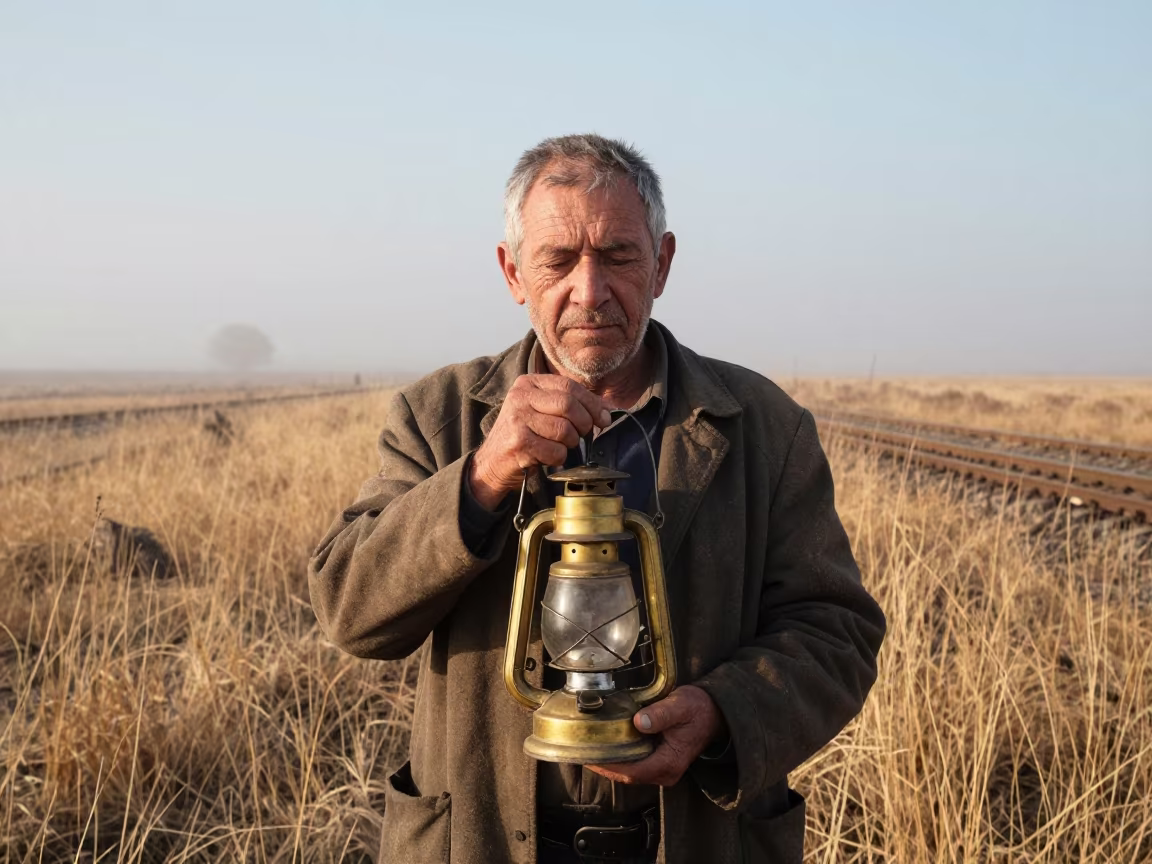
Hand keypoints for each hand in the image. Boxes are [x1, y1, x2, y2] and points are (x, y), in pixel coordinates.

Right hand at [468, 374, 610, 509]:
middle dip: (584, 423)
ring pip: (564, 429)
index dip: (592, 403)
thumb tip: (608, 408)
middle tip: (583, 435)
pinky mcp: (518, 442)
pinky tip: (548, 457)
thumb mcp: (543, 411)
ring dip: (570, 443)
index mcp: (528, 383)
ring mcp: (517, 419)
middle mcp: (519, 396)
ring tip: (561, 446)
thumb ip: (572, 404)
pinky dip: (559, 458)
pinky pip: (556, 450)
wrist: (492, 462)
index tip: (604, 418)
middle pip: (568, 405)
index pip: (569, 386)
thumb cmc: (524, 436)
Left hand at [587, 685, 724, 786]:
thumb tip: (639, 722)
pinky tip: (606, 746)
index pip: (632, 772)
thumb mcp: (681, 705)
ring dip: (609, 763)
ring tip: (588, 749)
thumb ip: (661, 714)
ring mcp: (662, 769)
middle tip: (580, 751)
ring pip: (629, 772)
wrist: (714, 713)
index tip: (589, 757)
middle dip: (603, 766)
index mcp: (670, 762)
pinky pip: (634, 765)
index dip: (608, 766)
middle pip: (627, 776)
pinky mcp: (659, 762)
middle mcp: (665, 772)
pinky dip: (619, 758)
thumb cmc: (698, 709)